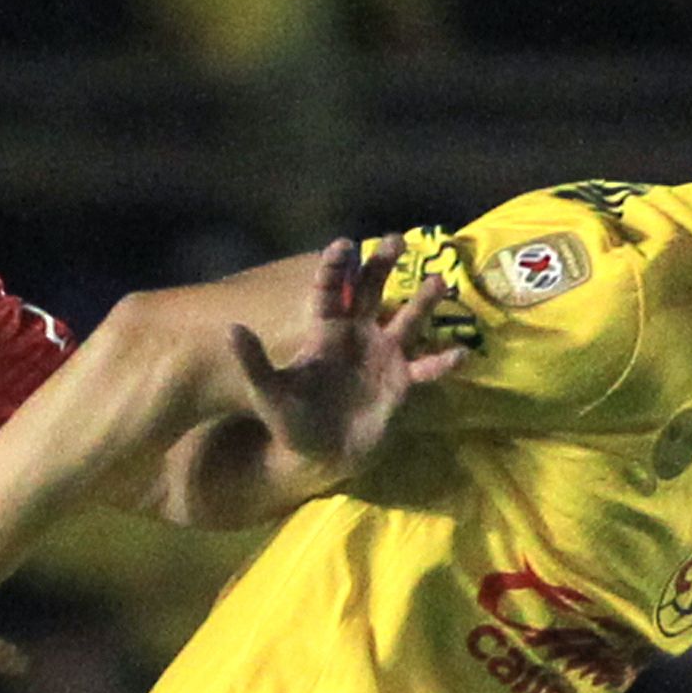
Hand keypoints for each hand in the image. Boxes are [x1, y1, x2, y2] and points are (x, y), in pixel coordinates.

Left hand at [229, 235, 466, 487]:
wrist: (318, 453)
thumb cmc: (291, 419)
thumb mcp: (268, 392)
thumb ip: (253, 362)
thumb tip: (230, 330)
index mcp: (325, 332)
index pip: (330, 293)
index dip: (336, 269)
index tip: (343, 244)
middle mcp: (358, 336)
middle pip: (373, 293)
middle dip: (383, 267)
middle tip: (397, 239)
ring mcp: (383, 356)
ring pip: (407, 322)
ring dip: (423, 304)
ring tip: (441, 283)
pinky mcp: (400, 383)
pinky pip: (425, 369)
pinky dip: (442, 364)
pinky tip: (460, 355)